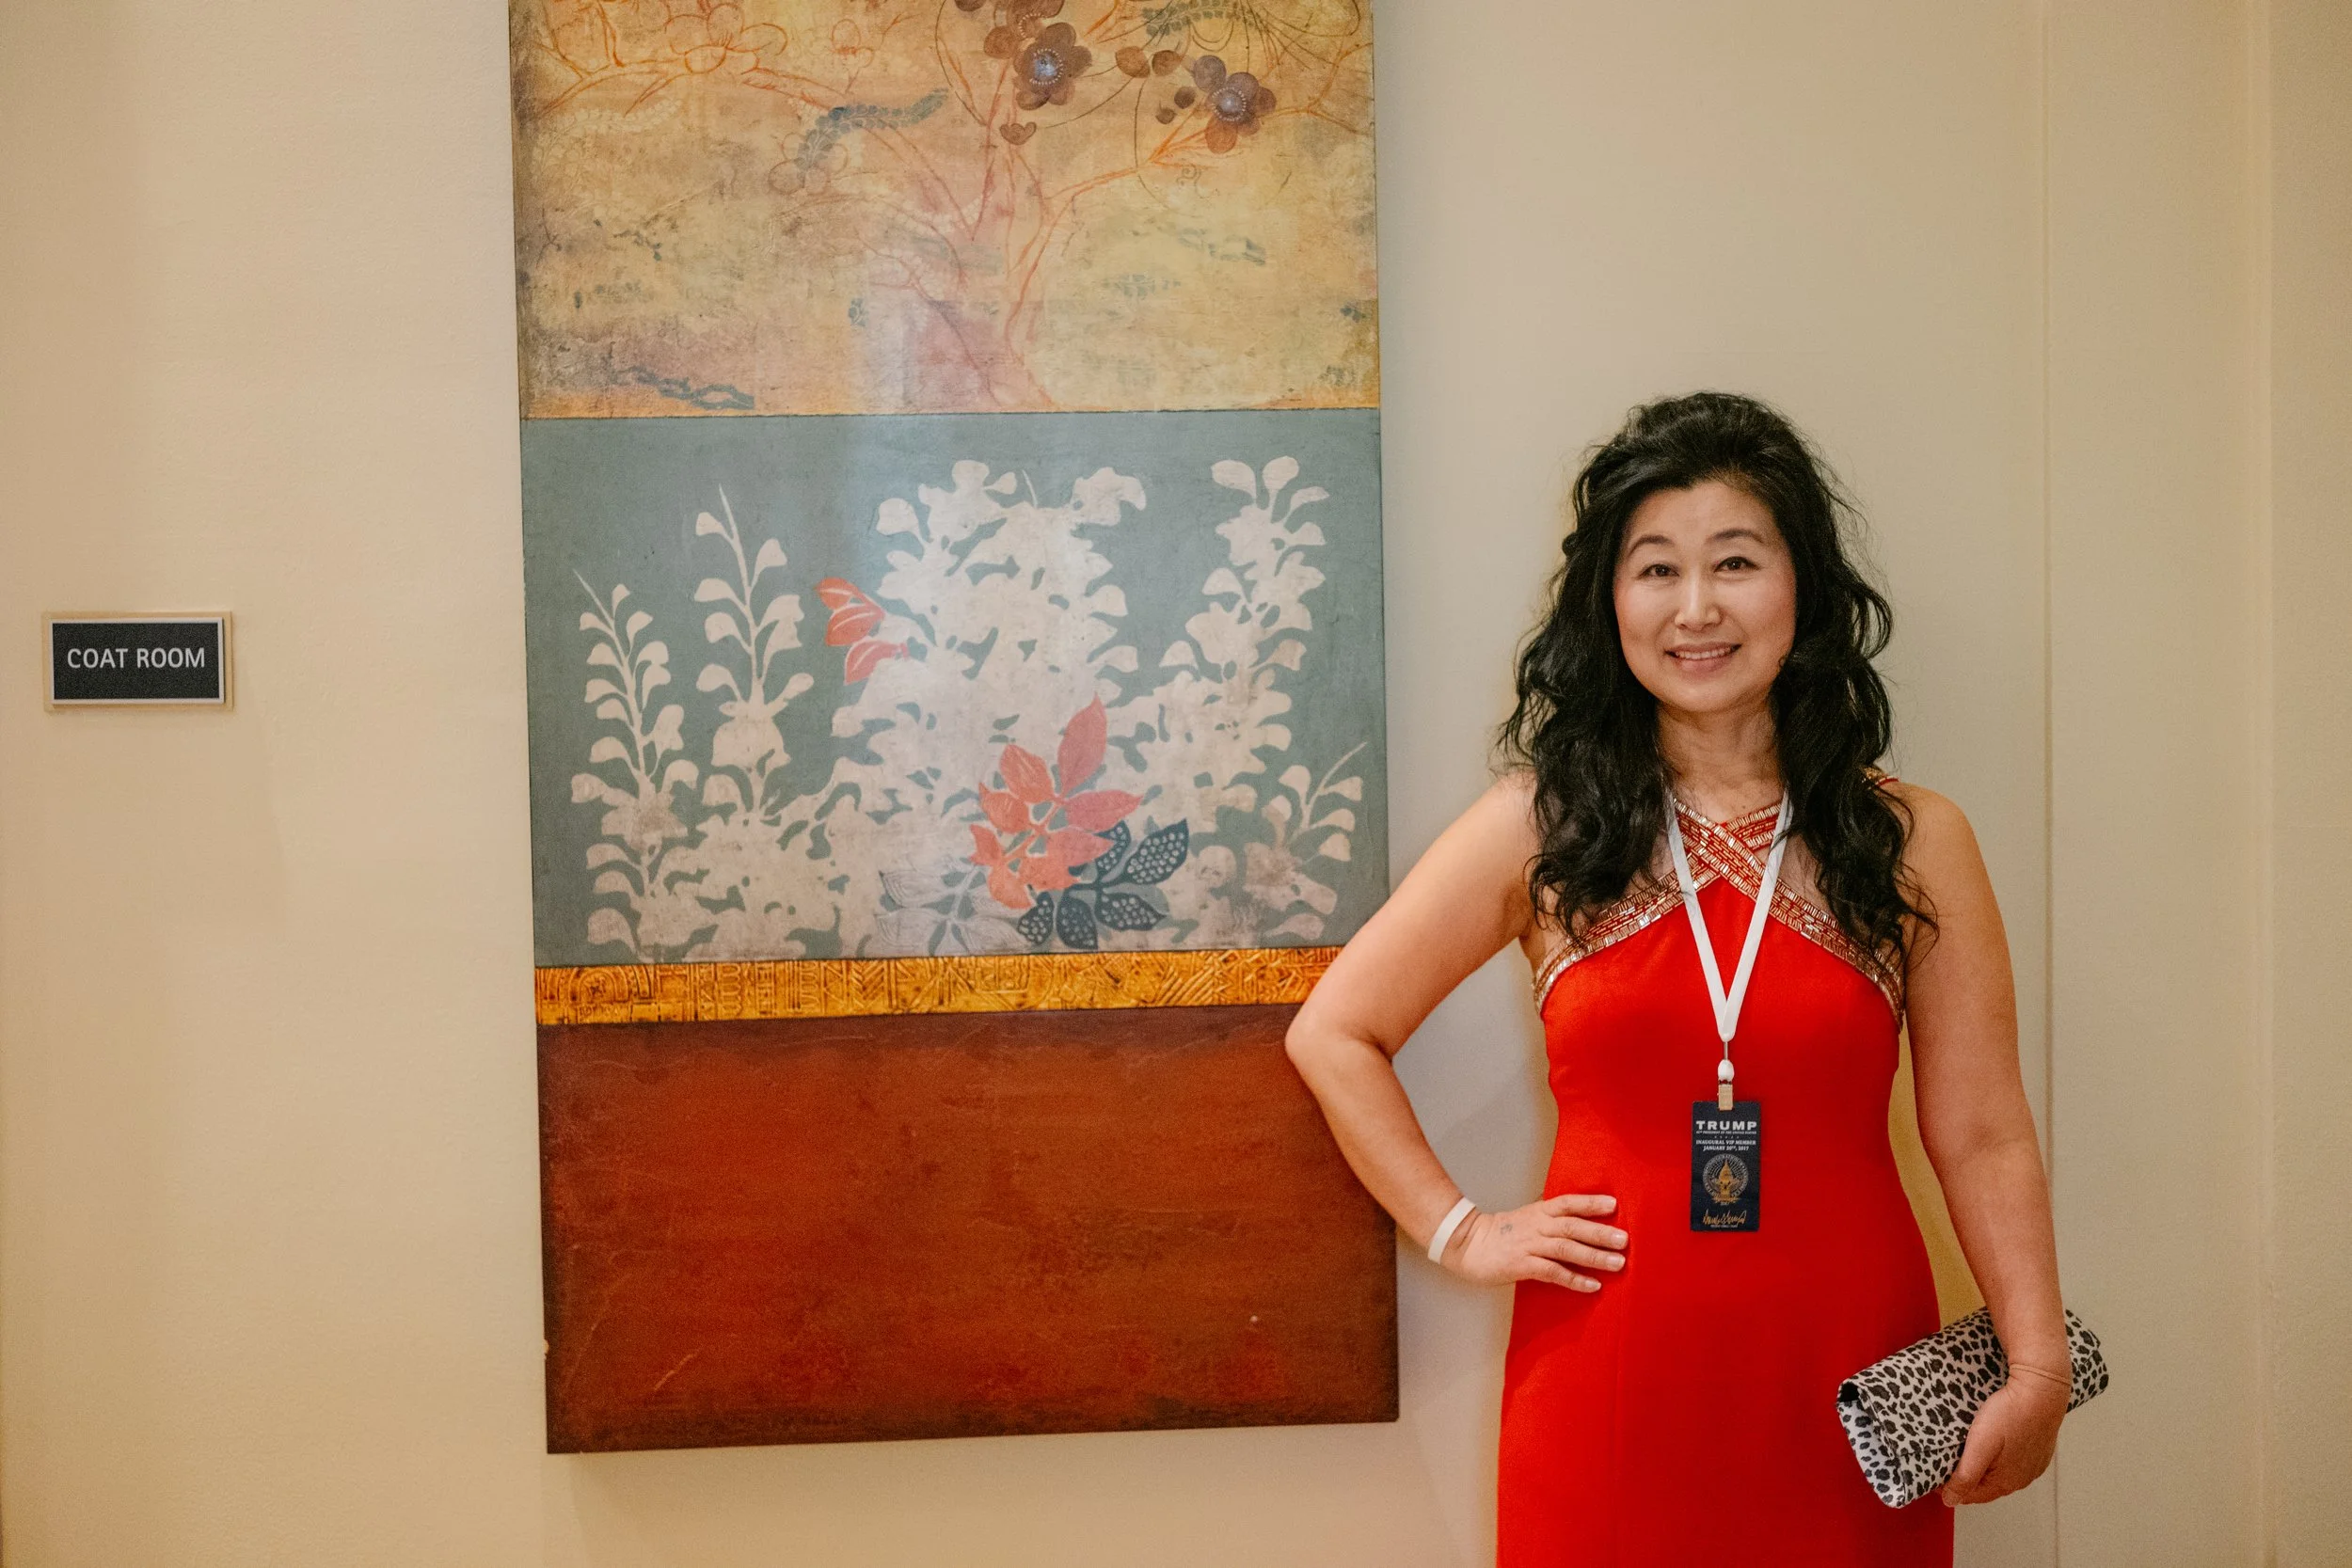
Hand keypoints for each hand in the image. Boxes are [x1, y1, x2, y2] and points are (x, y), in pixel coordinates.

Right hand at [1441, 1194, 1626, 1289]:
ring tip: (1617, 1263)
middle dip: (1600, 1233)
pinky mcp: (1522, 1265)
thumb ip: (1550, 1221)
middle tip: (1624, 1240)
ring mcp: (1530, 1245)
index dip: (1590, 1203)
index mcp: (1539, 1212)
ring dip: (1594, 1256)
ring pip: (1567, 1249)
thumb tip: (1579, 1225)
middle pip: (1573, 1226)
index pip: (1568, 1203)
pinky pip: (1553, 1272)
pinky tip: (1592, 1285)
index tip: (1614, 1205)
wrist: (1466, 1244)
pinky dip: (1574, 1279)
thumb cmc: (1499, 1234)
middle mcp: (1537, 1226)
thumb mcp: (1526, 1219)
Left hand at [1940, 1368, 2066, 1505]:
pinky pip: (2012, 1458)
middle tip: (1948, 1459)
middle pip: (1986, 1485)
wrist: (2041, 1390)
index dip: (1950, 1487)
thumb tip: (1951, 1500)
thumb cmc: (2011, 1414)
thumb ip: (1965, 1476)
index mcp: (2007, 1482)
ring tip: (1966, 1450)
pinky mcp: (2037, 1449)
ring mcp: (2032, 1463)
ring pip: (1999, 1471)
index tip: (1935, 1471)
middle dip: (1966, 1477)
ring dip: (1982, 1466)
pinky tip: (1991, 1442)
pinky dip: (1998, 1455)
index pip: (1971, 1496)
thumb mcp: (1980, 1446)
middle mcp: (2022, 1478)